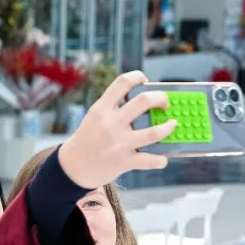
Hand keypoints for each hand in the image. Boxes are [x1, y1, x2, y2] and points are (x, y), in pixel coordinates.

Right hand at [57, 70, 176, 188]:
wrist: (72, 167)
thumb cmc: (87, 140)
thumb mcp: (94, 118)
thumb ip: (113, 108)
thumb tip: (143, 100)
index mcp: (101, 109)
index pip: (122, 83)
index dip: (137, 76)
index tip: (144, 80)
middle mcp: (110, 124)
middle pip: (143, 101)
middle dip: (160, 98)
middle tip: (164, 103)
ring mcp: (118, 143)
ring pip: (153, 132)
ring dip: (168, 127)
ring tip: (172, 124)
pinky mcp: (124, 162)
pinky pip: (149, 160)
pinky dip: (160, 160)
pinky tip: (162, 159)